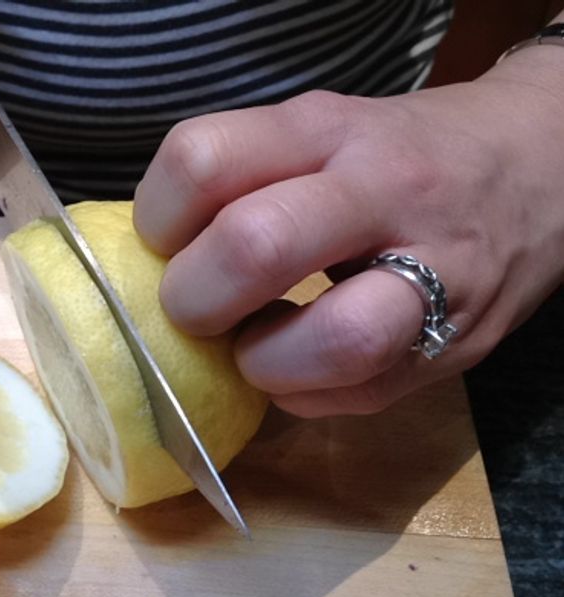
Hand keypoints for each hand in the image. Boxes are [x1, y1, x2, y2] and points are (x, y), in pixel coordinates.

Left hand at [134, 49, 563, 417]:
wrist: (542, 163)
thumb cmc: (401, 155)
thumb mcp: (321, 135)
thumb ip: (242, 184)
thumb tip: (146, 263)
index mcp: (324, 130)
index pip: (202, 160)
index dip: (157, 220)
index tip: (162, 247)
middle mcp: (381, 190)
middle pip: (253, 247)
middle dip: (194, 301)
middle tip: (194, 310)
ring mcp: (433, 272)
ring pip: (332, 340)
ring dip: (264, 363)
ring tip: (256, 349)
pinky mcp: (457, 345)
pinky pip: (359, 394)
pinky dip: (306, 394)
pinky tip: (304, 367)